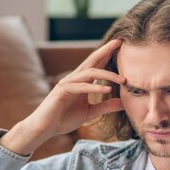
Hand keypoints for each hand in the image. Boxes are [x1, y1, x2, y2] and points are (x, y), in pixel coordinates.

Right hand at [0, 39, 125, 154]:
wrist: (45, 128)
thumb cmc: (64, 119)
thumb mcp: (90, 112)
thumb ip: (106, 107)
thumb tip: (124, 104)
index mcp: (82, 81)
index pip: (97, 64)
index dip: (108, 54)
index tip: (121, 46)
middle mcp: (75, 78)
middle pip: (93, 60)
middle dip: (106, 50)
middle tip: (120, 41)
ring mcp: (68, 83)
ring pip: (90, 72)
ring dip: (107, 74)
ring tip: (122, 80)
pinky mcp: (62, 91)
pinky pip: (81, 87)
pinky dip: (95, 87)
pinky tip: (107, 89)